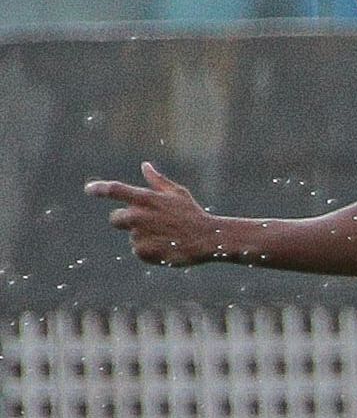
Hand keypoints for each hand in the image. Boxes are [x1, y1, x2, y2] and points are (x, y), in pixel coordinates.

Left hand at [87, 162, 221, 266]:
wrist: (207, 239)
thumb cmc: (192, 213)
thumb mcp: (177, 193)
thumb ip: (157, 181)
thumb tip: (144, 165)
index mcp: (146, 199)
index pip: (115, 190)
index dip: (99, 188)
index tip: (89, 189)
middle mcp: (139, 216)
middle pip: (115, 219)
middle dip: (125, 220)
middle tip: (147, 223)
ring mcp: (139, 235)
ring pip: (132, 235)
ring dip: (144, 236)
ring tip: (167, 236)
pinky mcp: (142, 252)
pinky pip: (138, 250)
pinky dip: (149, 250)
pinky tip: (166, 246)